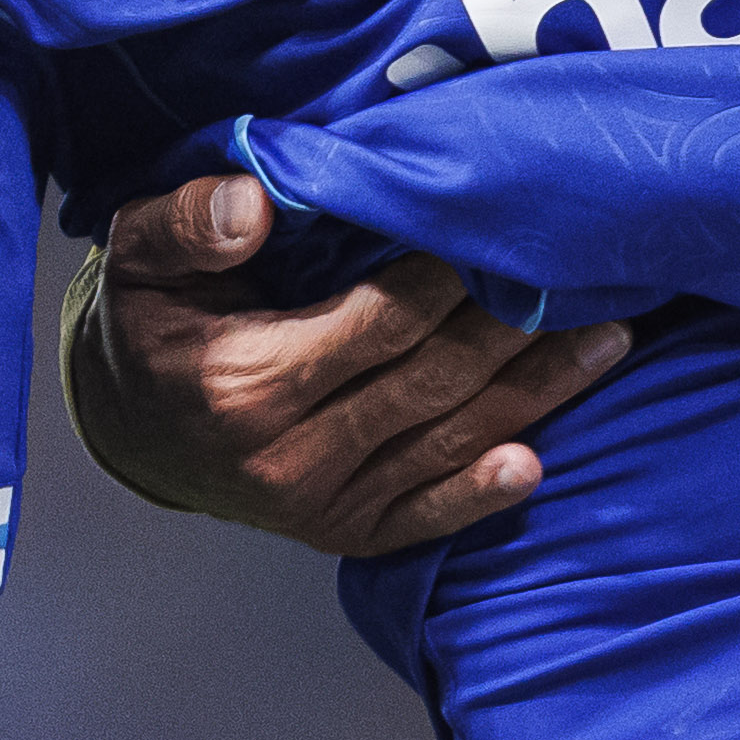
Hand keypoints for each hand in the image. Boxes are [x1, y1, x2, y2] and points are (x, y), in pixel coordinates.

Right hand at [69, 174, 631, 555]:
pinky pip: (426, 517)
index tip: (511, 226)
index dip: (451, 277)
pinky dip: (483, 493)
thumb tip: (252, 205)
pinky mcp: (344, 534)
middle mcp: (290, 457)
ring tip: (610, 337)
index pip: (379, 322)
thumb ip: (186, 222)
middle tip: (592, 271)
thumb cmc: (150, 320)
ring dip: (536, 394)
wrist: (129, 422)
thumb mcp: (139, 256)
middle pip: (432, 381)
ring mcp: (321, 505)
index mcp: (247, 382)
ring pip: (448, 442)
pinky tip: (538, 462)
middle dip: (516, 326)